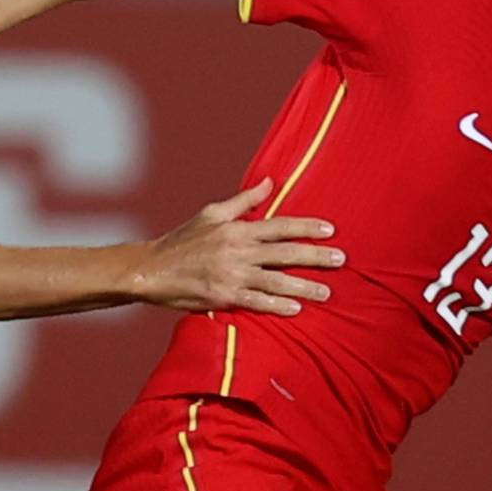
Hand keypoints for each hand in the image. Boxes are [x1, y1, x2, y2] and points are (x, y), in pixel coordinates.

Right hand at [133, 179, 342, 316]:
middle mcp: (239, 251)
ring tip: (327, 291)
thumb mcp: (211, 213)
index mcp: (237, 229)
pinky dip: (277, 305)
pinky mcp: (224, 296)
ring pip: (277, 280)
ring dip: (305, 286)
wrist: (151, 269)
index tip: (330, 230)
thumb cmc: (181, 241)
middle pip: (286, 253)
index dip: (307, 227)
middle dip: (316, 256)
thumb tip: (270, 182)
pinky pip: (257, 301)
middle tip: (341, 260)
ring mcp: (233, 275)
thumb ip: (244, 200)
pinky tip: (296, 308)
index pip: (281, 226)